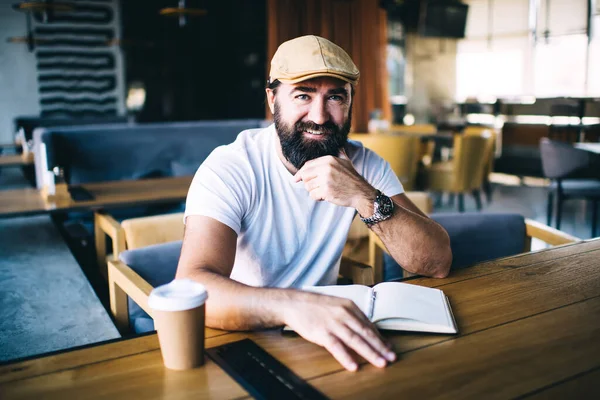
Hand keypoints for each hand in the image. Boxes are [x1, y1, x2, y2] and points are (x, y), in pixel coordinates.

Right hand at [282, 291, 396, 370]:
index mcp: (349, 306)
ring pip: (355, 340)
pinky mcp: (322, 333)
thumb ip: (351, 317)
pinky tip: (354, 366)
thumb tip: (367, 330)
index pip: (369, 325)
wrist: (294, 303)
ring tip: (380, 363)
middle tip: (392, 357)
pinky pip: (336, 347)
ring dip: (370, 353)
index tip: (389, 348)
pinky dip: (346, 357)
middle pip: (366, 333)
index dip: (380, 338)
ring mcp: (333, 323)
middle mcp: (344, 314)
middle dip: (380, 347)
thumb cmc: (316, 306)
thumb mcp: (337, 305)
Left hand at [294, 149, 375, 208]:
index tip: (296, 179)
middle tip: (317, 187)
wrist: (361, 193)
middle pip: (305, 176)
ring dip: (314, 191)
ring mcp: (326, 179)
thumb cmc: (352, 178)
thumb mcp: (346, 161)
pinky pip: (313, 195)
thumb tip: (339, 144)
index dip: (300, 173)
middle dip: (308, 183)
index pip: (307, 165)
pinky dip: (318, 198)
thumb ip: (339, 152)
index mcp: (329, 159)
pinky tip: (326, 196)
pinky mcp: (326, 191)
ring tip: (324, 191)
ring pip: (308, 186)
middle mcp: (326, 168)